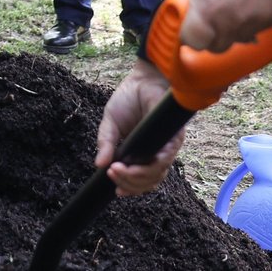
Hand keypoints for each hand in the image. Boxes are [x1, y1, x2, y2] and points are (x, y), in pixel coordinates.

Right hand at [94, 58, 180, 195]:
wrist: (142, 79)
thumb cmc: (128, 99)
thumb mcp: (109, 123)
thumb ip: (105, 144)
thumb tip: (98, 165)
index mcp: (140, 153)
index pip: (140, 179)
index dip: (129, 188)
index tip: (115, 191)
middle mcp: (155, 153)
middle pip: (147, 182)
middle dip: (128, 184)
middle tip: (111, 174)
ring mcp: (165, 148)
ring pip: (156, 176)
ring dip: (135, 178)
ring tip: (116, 170)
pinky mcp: (174, 139)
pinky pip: (164, 161)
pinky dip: (148, 168)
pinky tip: (131, 166)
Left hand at [172, 0, 271, 52]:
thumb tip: (179, 4)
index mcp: (208, 10)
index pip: (193, 41)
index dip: (188, 35)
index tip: (188, 27)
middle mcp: (232, 23)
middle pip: (216, 46)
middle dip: (209, 36)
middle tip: (207, 18)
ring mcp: (255, 23)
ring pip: (238, 39)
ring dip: (231, 29)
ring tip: (230, 5)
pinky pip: (257, 28)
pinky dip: (250, 21)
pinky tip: (248, 1)